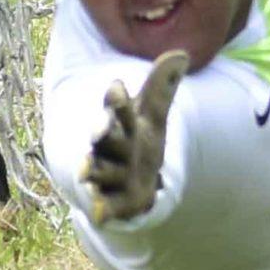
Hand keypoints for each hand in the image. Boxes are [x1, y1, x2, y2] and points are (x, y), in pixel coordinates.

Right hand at [83, 51, 189, 224]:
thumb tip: (183, 54)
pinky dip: (100, 208)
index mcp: (121, 123)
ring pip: (100, 170)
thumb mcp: (153, 114)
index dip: (117, 99)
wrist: (133, 177)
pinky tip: (99, 215)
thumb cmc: (139, 139)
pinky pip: (103, 204)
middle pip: (106, 138)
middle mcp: (110, 147)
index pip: (118, 107)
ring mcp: (109, 173)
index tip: (118, 88)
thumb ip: (162, 87)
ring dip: (93, 171)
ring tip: (85, 173)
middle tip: (100, 130)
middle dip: (102, 134)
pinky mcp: (111, 199)